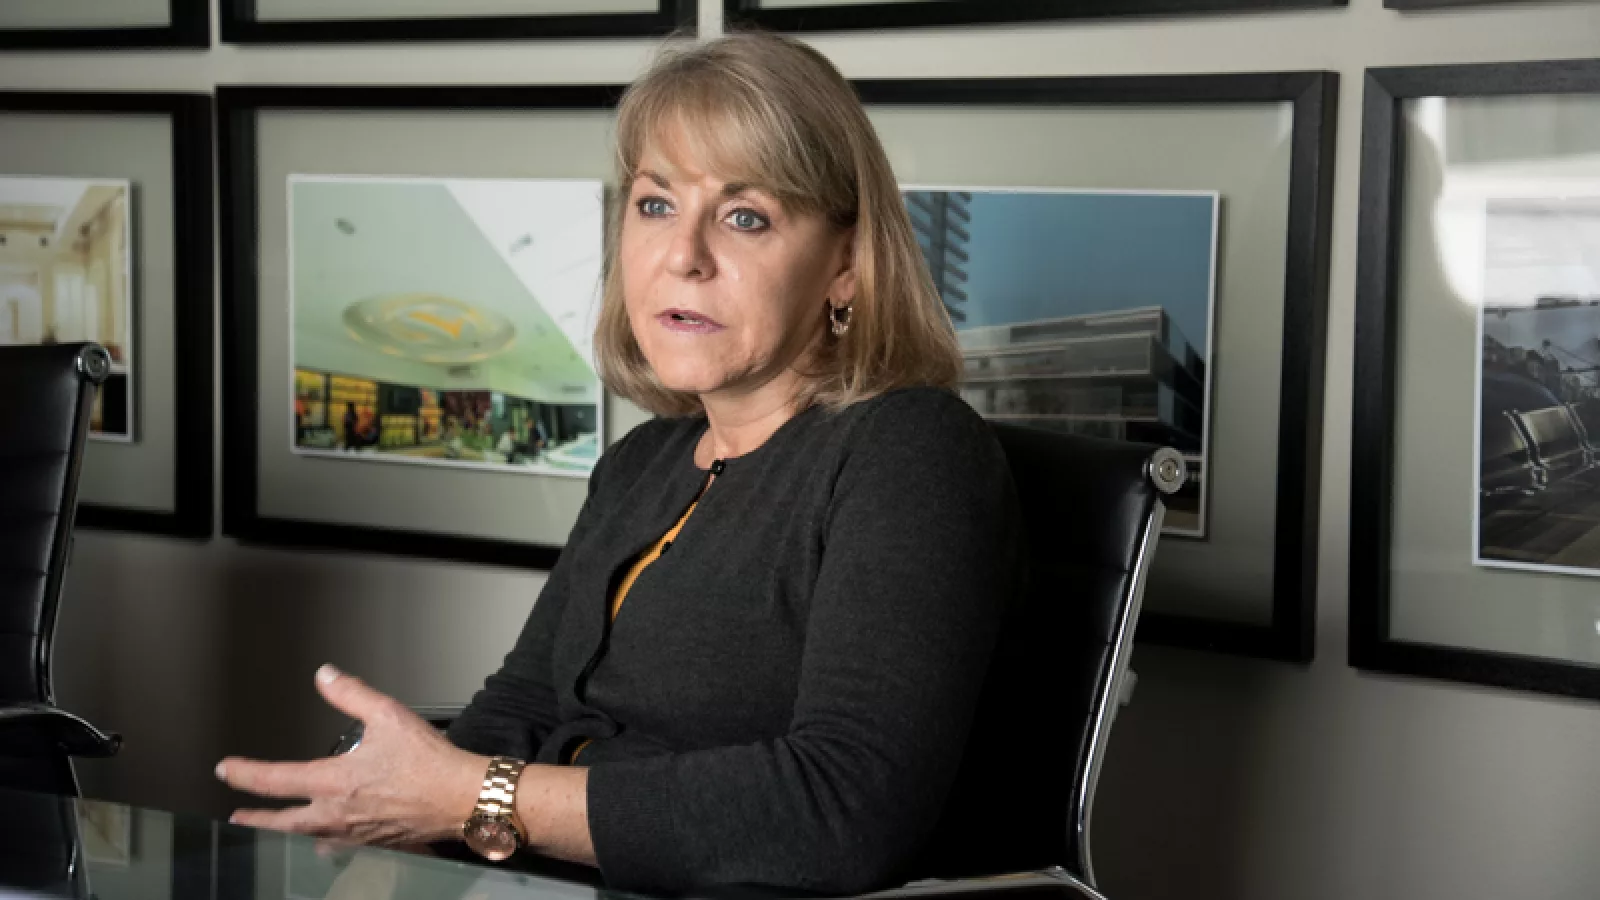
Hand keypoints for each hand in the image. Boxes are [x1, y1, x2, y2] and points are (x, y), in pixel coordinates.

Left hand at [216, 665, 485, 845]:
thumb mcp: (388, 715)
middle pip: (281, 823)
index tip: (227, 769)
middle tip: (236, 817)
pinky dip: (321, 843)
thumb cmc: (431, 763)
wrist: (463, 798)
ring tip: (275, 830)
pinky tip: (324, 842)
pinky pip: (336, 847)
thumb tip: (326, 677)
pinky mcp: (374, 843)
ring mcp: (354, 833)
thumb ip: (351, 695)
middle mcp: (337, 813)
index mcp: (335, 782)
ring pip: (306, 837)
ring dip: (283, 833)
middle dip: (255, 819)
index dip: (245, 774)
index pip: (275, 780)